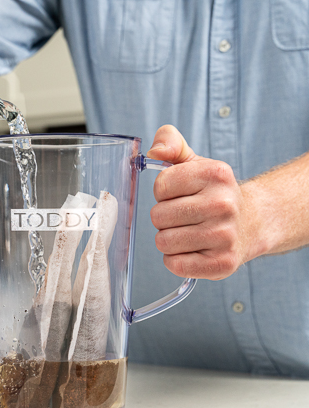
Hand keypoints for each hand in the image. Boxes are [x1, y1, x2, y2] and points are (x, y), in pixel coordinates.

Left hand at [147, 125, 250, 279]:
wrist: (251, 224)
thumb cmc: (213, 193)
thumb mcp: (194, 162)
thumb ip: (170, 143)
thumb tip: (155, 151)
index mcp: (216, 174)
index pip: (161, 186)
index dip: (163, 192)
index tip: (179, 194)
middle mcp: (223, 204)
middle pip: (158, 216)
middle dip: (164, 217)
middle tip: (184, 216)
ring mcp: (225, 236)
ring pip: (163, 241)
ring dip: (169, 239)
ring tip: (188, 232)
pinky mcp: (222, 263)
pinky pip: (174, 264)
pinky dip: (176, 259)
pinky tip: (192, 250)